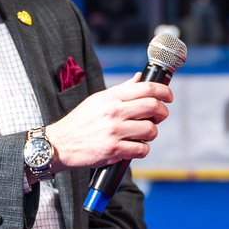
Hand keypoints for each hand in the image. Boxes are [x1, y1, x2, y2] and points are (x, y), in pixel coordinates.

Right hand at [44, 76, 172, 171]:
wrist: (60, 144)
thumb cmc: (80, 121)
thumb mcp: (98, 100)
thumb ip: (121, 90)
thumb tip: (139, 78)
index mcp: (111, 98)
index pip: (146, 88)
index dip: (164, 91)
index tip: (168, 96)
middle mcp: (113, 112)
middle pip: (153, 106)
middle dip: (162, 112)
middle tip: (159, 116)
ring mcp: (114, 132)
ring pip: (150, 130)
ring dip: (151, 133)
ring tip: (143, 134)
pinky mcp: (113, 150)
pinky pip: (141, 149)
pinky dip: (142, 149)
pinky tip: (135, 147)